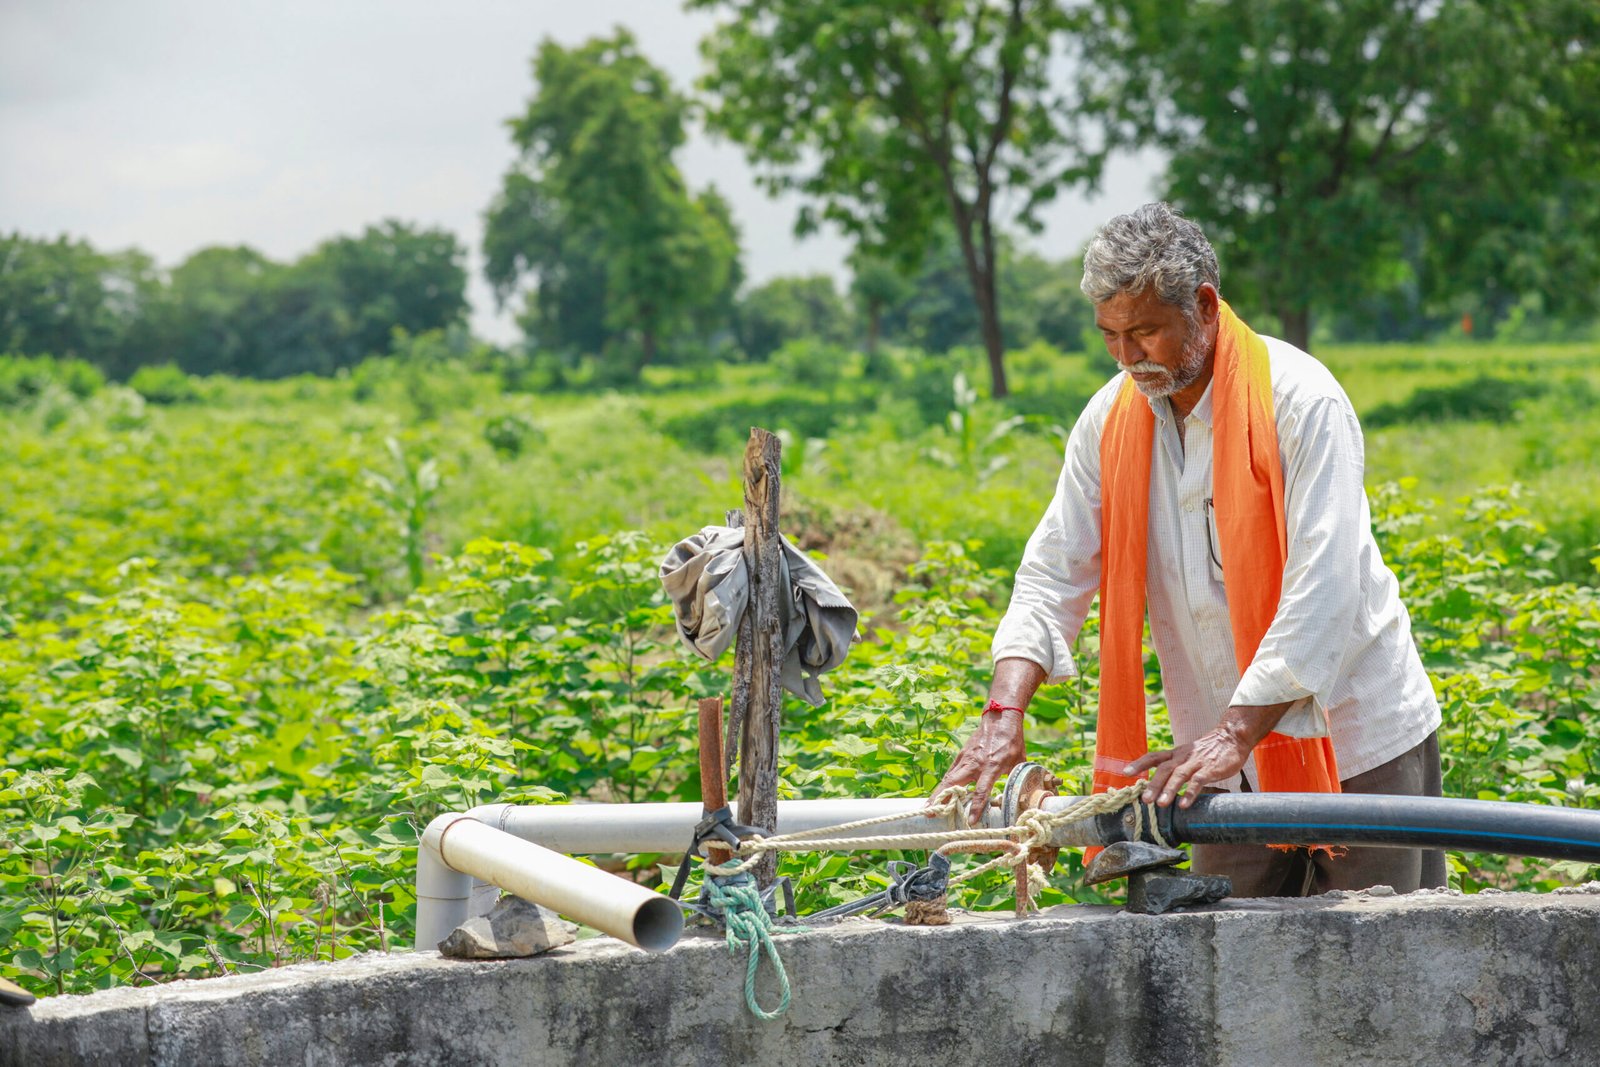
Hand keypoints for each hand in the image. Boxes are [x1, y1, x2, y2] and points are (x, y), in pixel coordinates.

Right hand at [931, 708, 1026, 824]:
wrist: (1000, 719)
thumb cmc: (1012, 742)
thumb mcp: (1019, 762)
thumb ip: (1015, 780)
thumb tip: (1020, 797)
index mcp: (991, 766)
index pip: (982, 790)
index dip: (976, 807)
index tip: (970, 821)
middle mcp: (975, 763)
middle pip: (955, 783)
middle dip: (942, 799)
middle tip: (932, 813)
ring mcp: (966, 758)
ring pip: (949, 778)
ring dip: (937, 793)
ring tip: (928, 807)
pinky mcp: (961, 755)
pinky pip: (951, 772)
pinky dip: (944, 784)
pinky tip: (938, 794)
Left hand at [1123, 726, 1251, 807]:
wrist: (1231, 738)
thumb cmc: (1207, 750)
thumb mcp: (1187, 755)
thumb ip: (1174, 766)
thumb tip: (1158, 784)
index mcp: (1175, 754)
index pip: (1153, 757)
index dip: (1139, 764)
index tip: (1125, 773)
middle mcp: (1183, 757)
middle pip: (1164, 769)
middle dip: (1153, 785)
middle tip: (1144, 800)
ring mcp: (1196, 763)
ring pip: (1179, 775)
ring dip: (1169, 789)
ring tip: (1160, 804)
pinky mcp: (1210, 769)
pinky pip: (1198, 781)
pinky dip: (1190, 793)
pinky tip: (1183, 804)